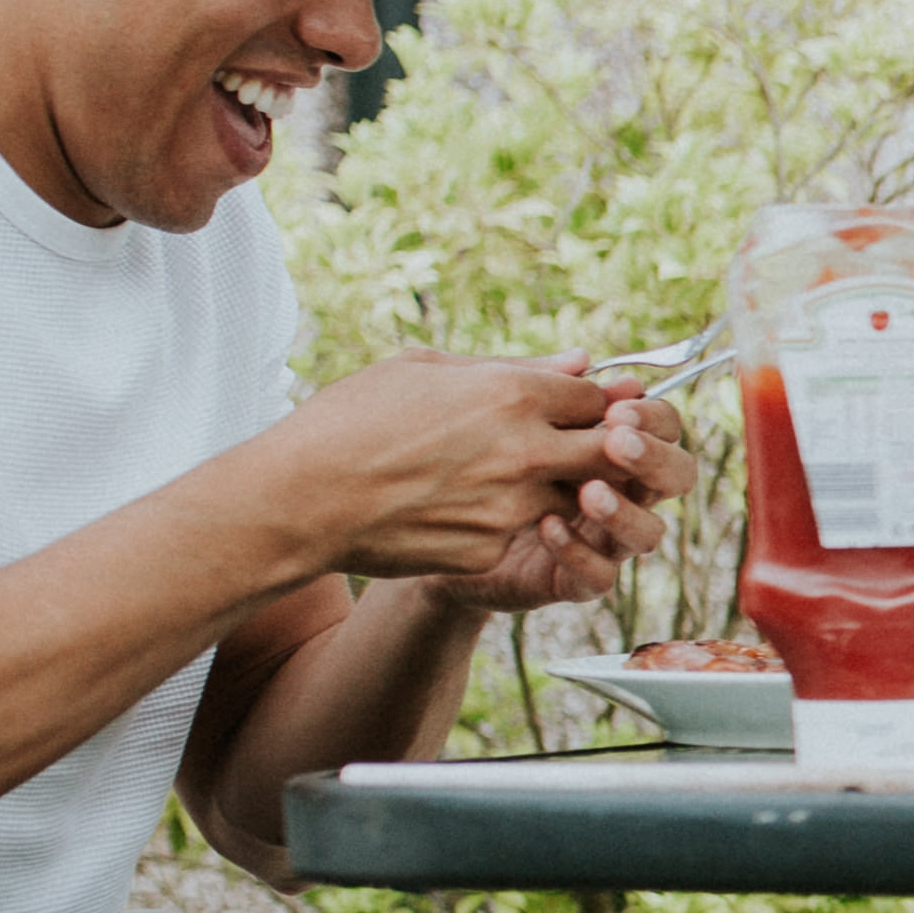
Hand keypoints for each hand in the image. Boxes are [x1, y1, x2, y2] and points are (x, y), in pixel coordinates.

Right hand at [276, 353, 694, 609]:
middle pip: (611, 452)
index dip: (592, 403)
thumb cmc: (351, 420)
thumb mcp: (426, 367)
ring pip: (571, 497)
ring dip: (553, 486)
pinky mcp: (492, 550)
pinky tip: (453, 506)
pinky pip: (520, 532)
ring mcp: (514, 507)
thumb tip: (582, 362)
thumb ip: (514, 367)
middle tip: (577, 445)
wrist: (302, 498)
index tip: (577, 407)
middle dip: (605, 448)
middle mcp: (527, 452)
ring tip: (495, 473)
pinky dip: (503, 520)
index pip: (597, 398)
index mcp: (513, 394)